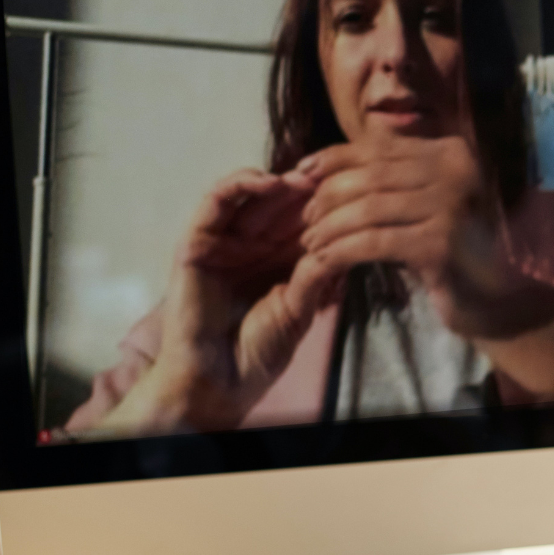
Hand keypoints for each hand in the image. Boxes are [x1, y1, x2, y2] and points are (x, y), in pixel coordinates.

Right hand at [132, 169, 342, 430]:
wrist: (219, 380)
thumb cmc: (257, 353)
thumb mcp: (299, 308)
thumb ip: (319, 274)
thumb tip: (351, 238)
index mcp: (276, 262)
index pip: (302, 223)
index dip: (327, 205)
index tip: (356, 193)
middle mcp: (251, 247)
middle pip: (281, 205)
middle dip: (308, 189)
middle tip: (333, 174)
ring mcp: (223, 242)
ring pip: (251, 197)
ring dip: (279, 182)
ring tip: (307, 179)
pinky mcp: (197, 241)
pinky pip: (216, 202)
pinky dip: (240, 185)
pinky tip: (269, 182)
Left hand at [299, 136, 519, 335]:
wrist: (498, 300)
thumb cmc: (452, 253)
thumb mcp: (421, 206)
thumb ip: (389, 181)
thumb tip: (319, 166)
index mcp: (449, 152)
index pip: (378, 148)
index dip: (333, 158)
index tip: (300, 173)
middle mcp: (455, 171)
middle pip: (371, 176)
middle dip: (328, 196)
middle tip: (306, 219)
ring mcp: (452, 206)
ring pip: (369, 209)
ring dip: (331, 226)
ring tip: (311, 243)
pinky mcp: (442, 244)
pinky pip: (376, 242)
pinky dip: (344, 250)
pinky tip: (326, 261)